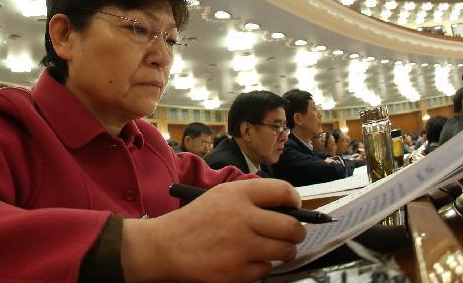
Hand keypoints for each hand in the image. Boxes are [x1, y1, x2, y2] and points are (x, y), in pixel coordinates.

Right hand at [121, 179, 306, 281]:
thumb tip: (287, 210)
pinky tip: (248, 261)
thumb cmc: (195, 221)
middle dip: (297, 232)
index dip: (294, 200)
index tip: (295, 207)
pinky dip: (261, 267)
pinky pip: (266, 270)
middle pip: (292, 227)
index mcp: (238, 194)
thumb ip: (251, 198)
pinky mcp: (237, 272)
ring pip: (285, 251)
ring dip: (284, 251)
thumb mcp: (221, 197)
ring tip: (274, 249)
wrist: (165, 247)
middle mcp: (243, 218)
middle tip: (292, 234)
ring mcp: (241, 247)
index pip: (283, 191)